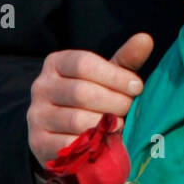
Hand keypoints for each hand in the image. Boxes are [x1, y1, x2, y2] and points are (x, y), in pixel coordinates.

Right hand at [27, 33, 153, 166]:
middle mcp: (41, 86)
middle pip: (82, 92)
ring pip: (77, 120)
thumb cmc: (92, 98)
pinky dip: (91, 145)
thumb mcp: (108, 77)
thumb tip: (146, 39)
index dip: (115, 76)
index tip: (137, 87)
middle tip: (129, 109)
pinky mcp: (38, 141)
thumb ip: (126, 60)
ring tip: (118, 125)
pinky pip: (69, 144)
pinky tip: (102, 142)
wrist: (63, 132)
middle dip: (114, 102)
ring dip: (105, 125)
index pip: (84, 63)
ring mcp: (37, 115)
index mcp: (56, 63)